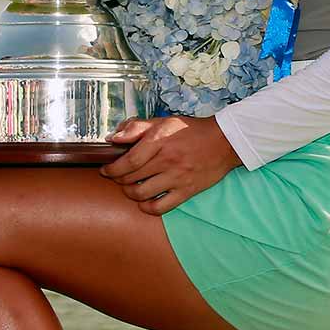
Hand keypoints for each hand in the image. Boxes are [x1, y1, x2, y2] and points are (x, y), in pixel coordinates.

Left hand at [101, 116, 241, 215]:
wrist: (223, 142)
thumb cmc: (191, 131)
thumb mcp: (163, 121)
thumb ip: (136, 127)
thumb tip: (113, 138)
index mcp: (160, 141)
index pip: (129, 161)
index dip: (112, 169)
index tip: (106, 170)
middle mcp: (168, 160)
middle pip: (132, 178)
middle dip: (118, 179)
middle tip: (117, 177)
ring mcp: (177, 178)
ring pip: (142, 193)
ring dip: (130, 193)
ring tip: (129, 188)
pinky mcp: (186, 191)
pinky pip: (161, 207)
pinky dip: (147, 207)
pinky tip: (145, 202)